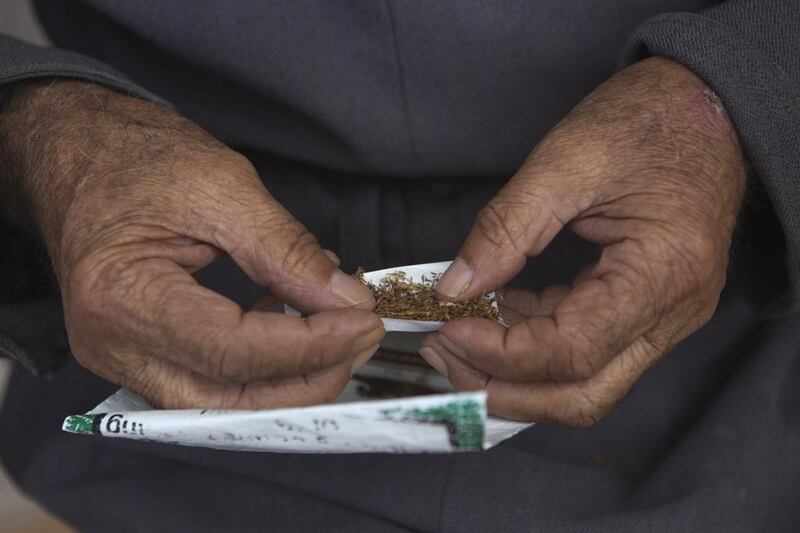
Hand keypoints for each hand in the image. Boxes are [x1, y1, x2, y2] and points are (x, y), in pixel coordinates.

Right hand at [0, 80, 383, 407]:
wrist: (79, 154)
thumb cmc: (137, 158)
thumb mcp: (223, 187)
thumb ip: (288, 251)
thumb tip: (348, 302)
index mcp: (121, 296)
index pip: (232, 351)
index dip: (311, 345)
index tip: (364, 321)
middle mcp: (112, 345)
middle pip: (230, 397)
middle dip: (310, 376)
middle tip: (362, 335)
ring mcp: (122, 357)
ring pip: (225, 400)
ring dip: (292, 375)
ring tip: (336, 324)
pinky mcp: (141, 354)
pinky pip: (213, 379)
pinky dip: (265, 361)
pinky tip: (292, 315)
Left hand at [420, 57, 745, 425]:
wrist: (706, 107)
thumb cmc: (648, 121)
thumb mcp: (564, 163)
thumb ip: (504, 229)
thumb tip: (453, 287)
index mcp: (663, 274)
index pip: (571, 352)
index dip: (500, 353)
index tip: (448, 326)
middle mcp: (673, 313)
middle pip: (581, 394)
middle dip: (503, 388)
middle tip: (444, 355)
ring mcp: (664, 317)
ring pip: (584, 383)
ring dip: (514, 373)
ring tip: (457, 335)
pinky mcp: (648, 309)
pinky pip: (588, 349)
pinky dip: (535, 342)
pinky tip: (496, 313)